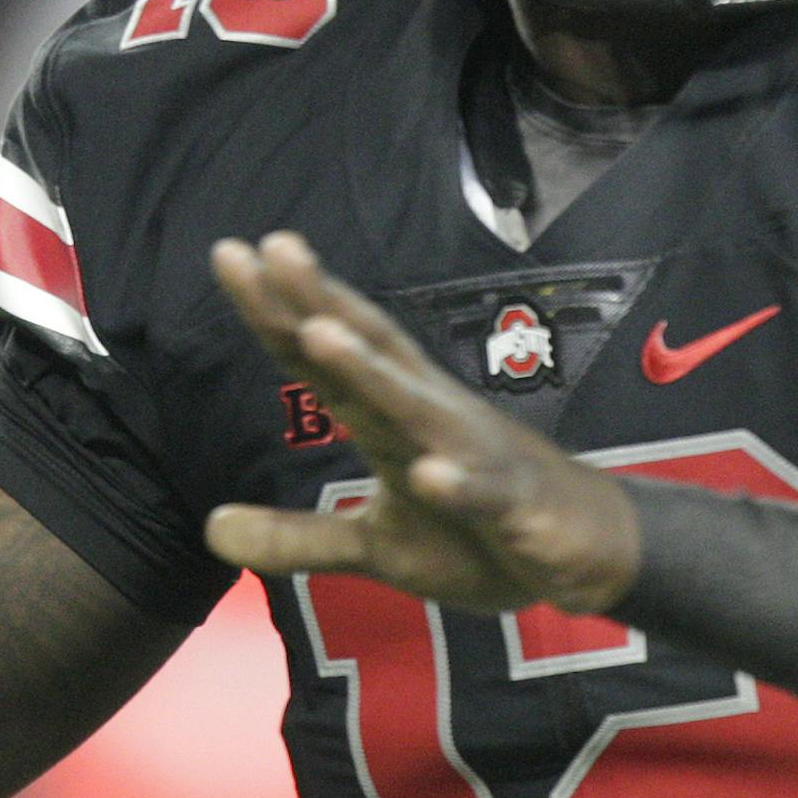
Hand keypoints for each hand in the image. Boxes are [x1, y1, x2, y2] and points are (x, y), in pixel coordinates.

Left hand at [204, 232, 639, 615]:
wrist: (587, 550)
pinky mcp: (513, 508)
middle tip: (272, 247)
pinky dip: (456, 485)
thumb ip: (297, 537)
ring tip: (322, 334)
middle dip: (320, 303)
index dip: (280, 310)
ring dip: (372, 373)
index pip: (328, 357)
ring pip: (418, 410)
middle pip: (369, 352)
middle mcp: (430, 418)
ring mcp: (472, 457)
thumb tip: (210, 529)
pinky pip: (482, 495)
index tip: (230, 253)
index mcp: (393, 418)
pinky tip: (428, 476)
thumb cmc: (476, 530)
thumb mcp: (375, 546)